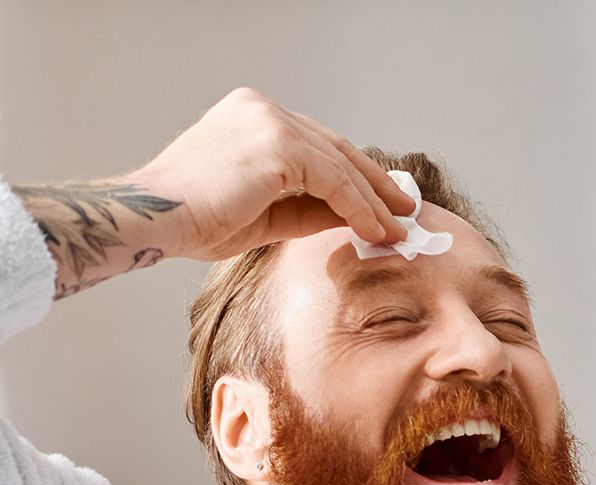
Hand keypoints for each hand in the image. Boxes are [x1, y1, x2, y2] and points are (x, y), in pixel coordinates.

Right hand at [132, 86, 417, 259]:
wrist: (156, 217)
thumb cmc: (197, 220)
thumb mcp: (266, 214)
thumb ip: (308, 208)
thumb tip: (353, 218)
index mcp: (252, 116)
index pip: (317, 145)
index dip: (354, 175)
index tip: (381, 203)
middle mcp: (261, 108)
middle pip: (335, 147)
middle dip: (374, 183)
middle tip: (405, 211)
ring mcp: (269, 121)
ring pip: (339, 163)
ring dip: (372, 201)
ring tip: (396, 230)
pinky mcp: (277, 144)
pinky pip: (333, 178)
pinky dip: (358, 206)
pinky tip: (374, 230)